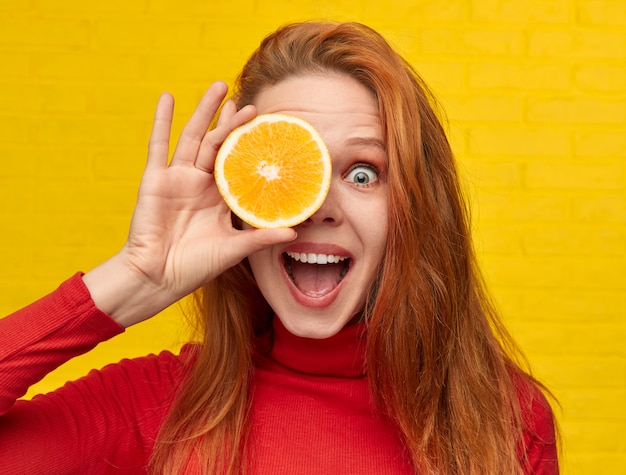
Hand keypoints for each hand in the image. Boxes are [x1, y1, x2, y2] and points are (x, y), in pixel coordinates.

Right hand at [84, 82, 295, 326]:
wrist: (157, 277)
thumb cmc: (194, 267)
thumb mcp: (233, 249)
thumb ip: (261, 237)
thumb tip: (295, 232)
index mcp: (219, 198)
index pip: (238, 163)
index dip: (249, 145)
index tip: (264, 127)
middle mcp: (200, 184)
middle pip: (217, 144)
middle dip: (230, 122)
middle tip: (245, 101)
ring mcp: (177, 178)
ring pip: (193, 137)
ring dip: (204, 111)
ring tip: (218, 87)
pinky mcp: (155, 179)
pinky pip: (158, 145)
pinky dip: (162, 121)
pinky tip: (167, 98)